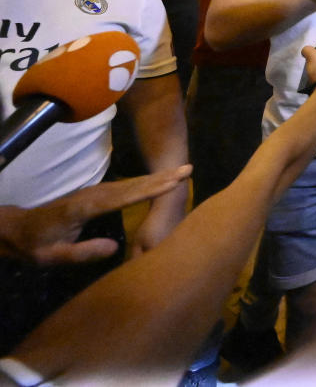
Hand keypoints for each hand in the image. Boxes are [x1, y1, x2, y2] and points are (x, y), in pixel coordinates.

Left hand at [2, 166, 189, 265]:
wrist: (17, 229)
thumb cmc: (34, 245)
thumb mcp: (52, 256)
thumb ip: (82, 253)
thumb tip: (116, 248)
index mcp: (83, 208)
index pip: (121, 197)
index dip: (146, 190)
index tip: (170, 183)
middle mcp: (93, 195)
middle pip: (131, 185)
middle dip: (160, 178)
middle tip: (187, 170)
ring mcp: (95, 193)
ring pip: (130, 184)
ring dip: (157, 177)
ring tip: (182, 172)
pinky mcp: (97, 195)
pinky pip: (126, 188)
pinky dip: (145, 183)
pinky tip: (158, 182)